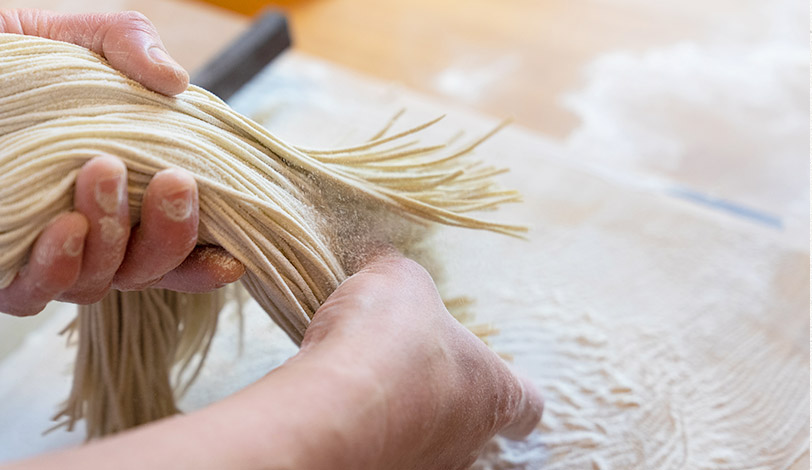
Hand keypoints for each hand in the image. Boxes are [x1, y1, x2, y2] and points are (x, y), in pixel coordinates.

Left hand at [0, 10, 243, 315]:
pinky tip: (65, 226)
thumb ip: (129, 45)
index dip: (205, 263)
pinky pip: (32, 296)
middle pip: (147, 270)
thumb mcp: (81, 42)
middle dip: (170, 236)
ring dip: (111, 236)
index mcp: (127, 200)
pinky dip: (57, 268)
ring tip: (104, 170)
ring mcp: (45, 256)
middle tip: (174, 181)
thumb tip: (175, 80)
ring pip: (97, 283)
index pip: (176, 249)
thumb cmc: (23, 64)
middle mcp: (91, 238)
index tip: (231, 258)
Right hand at [270, 254, 544, 468]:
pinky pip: (377, 449)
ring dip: (396, 413)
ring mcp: (423, 465)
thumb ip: (401, 276)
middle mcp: (466, 440)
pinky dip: (361, 428)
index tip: (506, 383)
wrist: (334, 407)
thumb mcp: (400, 280)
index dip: (519, 390)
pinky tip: (334, 403)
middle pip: (468, 422)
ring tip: (359, 381)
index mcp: (492, 391)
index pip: (528, 403)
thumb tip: (387, 265)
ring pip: (420, 439)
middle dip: (438, 393)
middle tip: (403, 364)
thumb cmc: (389, 340)